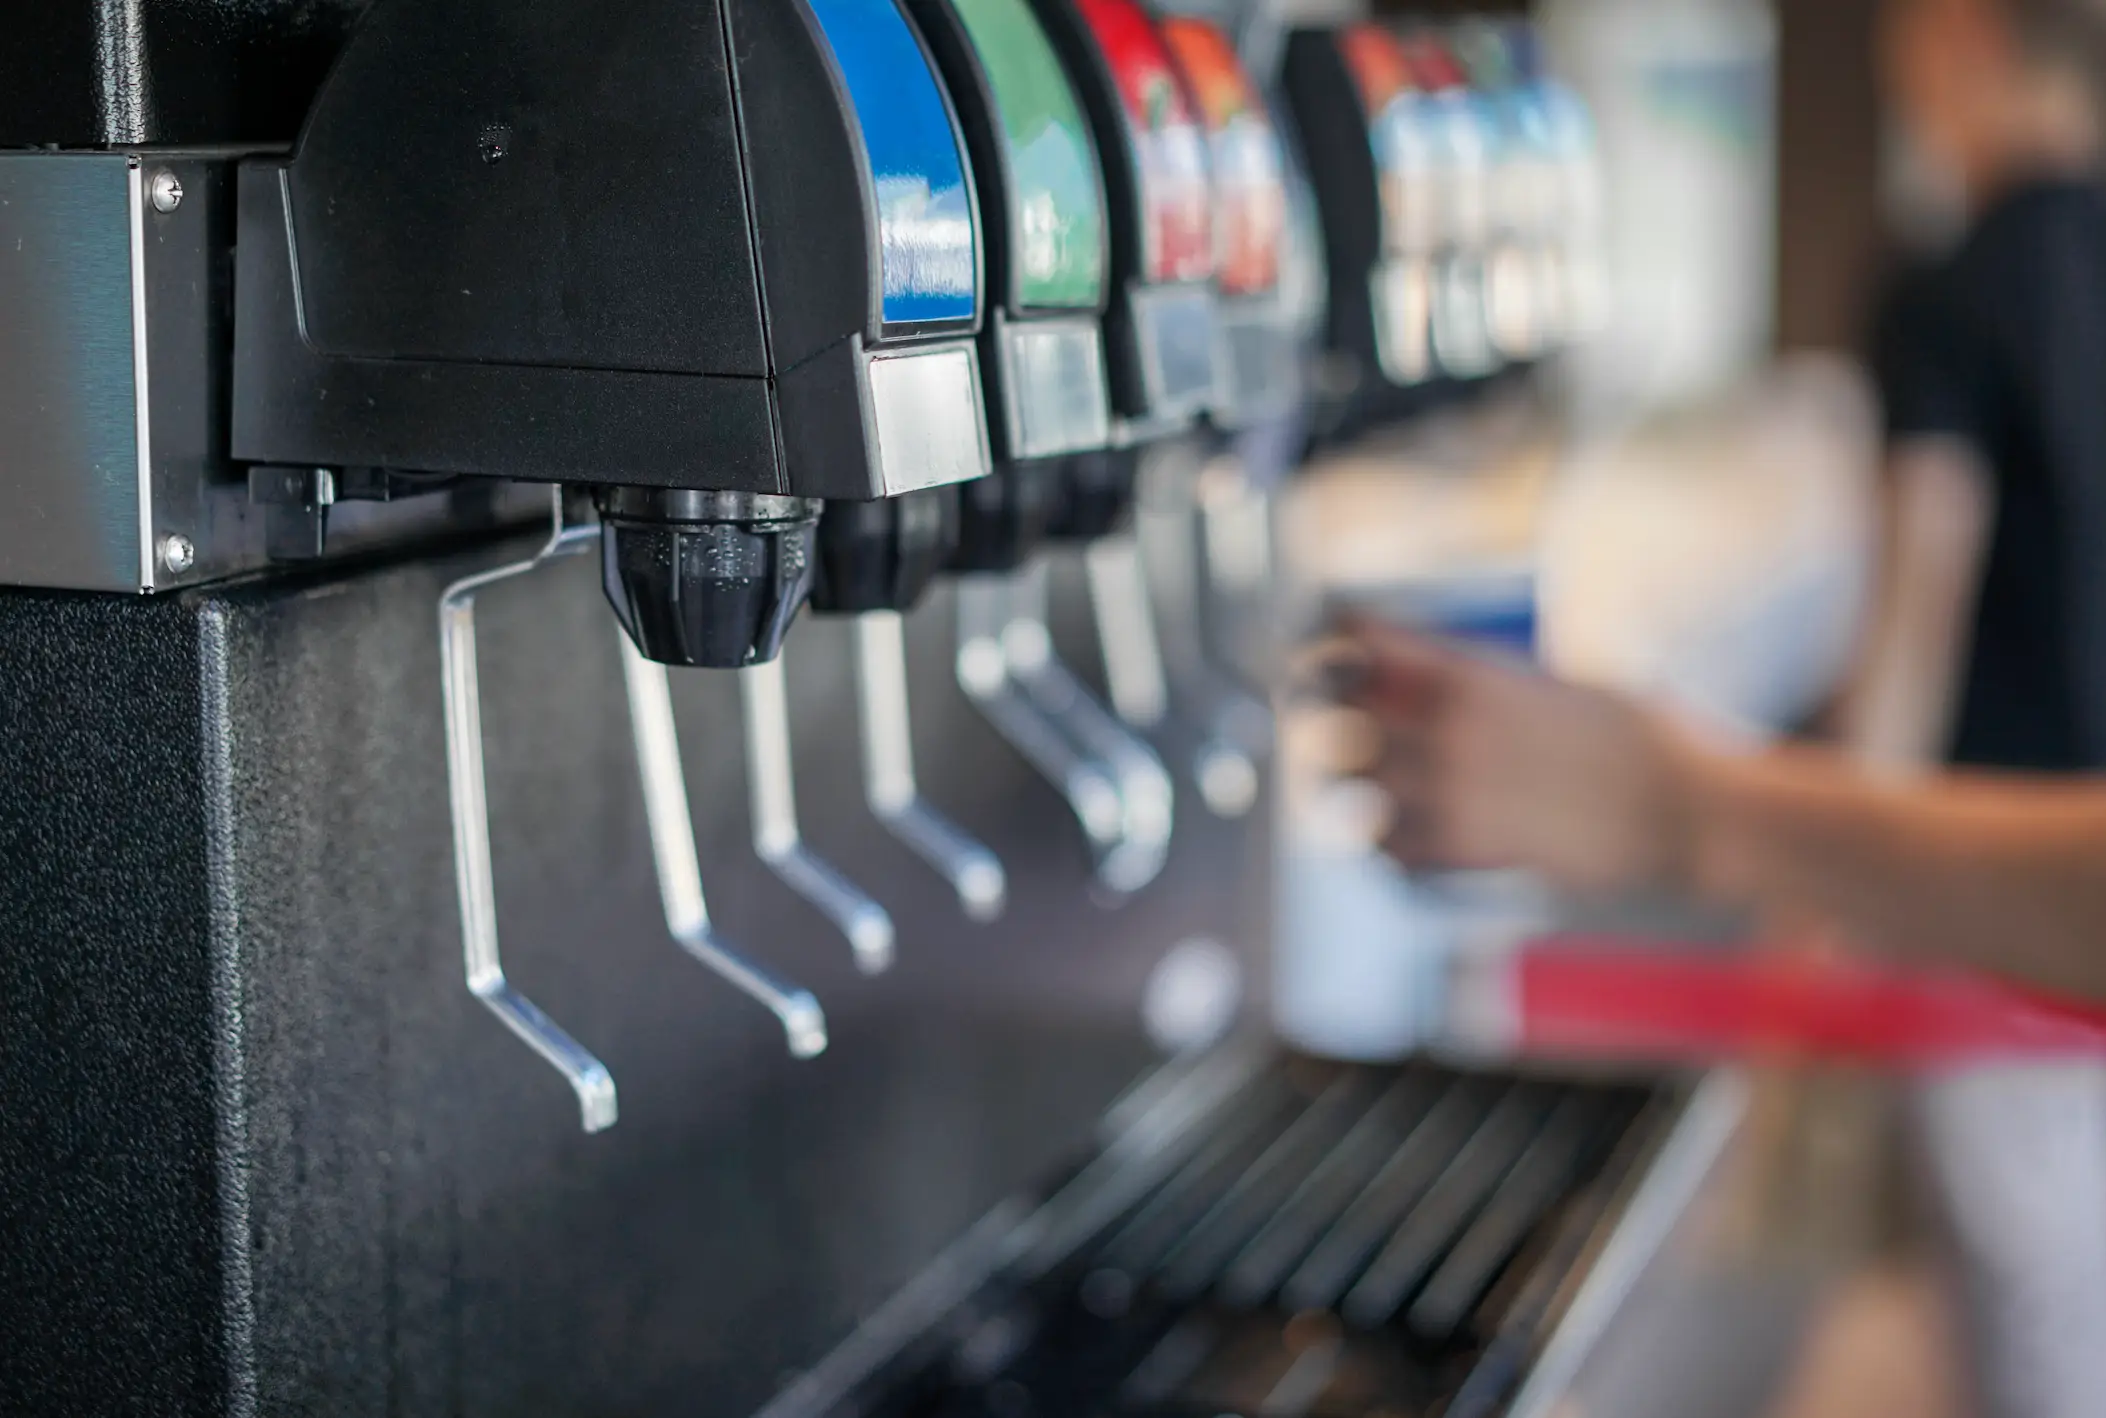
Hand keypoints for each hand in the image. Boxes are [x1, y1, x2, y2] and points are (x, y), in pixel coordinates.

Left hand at [1321, 618, 1700, 894]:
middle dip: (1319, 710)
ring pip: (1350, 784)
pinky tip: (1385, 834)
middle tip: (1318, 712)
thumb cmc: (1638, 739)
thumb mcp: (1564, 682)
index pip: (1370, 642)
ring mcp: (1456, 791)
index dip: (1338, 639)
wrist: (1683, 810)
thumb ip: (1496, 681)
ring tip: (1344, 779)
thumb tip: (1446, 675)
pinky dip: (1379, 840)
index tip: (1329, 640)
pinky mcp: (1470, 847)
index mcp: (1476, 675)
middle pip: (1339, 712)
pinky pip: (1391, 845)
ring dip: (1339, 780)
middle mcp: (1452, 728)